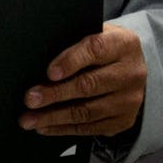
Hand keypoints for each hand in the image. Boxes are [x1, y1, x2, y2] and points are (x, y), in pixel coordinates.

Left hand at [19, 23, 145, 136]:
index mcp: (123, 45)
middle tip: (30, 99)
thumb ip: (73, 43)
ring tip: (30, 118)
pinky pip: (91, 128)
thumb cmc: (104, 47)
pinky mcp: (124, 120)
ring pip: (88, 111)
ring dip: (54, 117)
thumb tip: (38, 59)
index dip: (70, 61)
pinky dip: (64, 128)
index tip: (49, 73)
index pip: (95, 50)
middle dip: (55, 94)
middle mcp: (131, 73)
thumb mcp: (93, 33)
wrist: (132, 66)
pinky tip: (45, 126)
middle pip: (89, 85)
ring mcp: (129, 100)